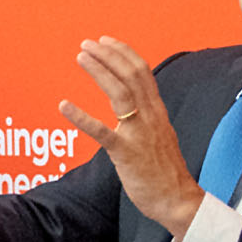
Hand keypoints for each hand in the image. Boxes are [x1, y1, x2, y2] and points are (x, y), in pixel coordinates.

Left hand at [61, 39, 203, 239]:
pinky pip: (101, 131)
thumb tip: (136, 104)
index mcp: (157, 111)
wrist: (178, 200)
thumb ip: (148, 118)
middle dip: (108, 55)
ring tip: (81, 57)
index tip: (105, 41)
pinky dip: (81, 116)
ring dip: (98, 71)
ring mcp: (139, 133)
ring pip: (119, 92)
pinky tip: (64, 106)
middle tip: (87, 44)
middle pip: (131, 74)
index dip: (123, 52)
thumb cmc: (166, 172)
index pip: (143, 71)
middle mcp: (150, 116)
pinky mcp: (126, 153)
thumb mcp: (161, 135)